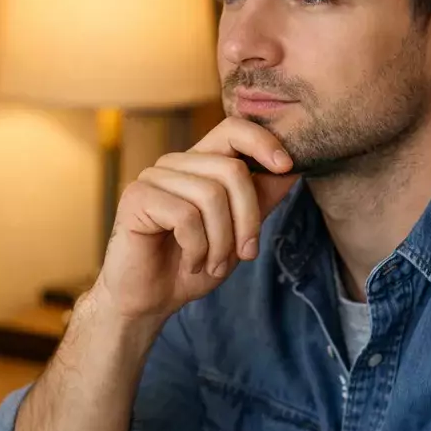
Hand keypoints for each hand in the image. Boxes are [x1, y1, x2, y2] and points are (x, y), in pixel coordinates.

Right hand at [95, 118, 296, 321]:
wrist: (149, 301)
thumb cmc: (190, 265)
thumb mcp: (237, 232)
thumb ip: (260, 199)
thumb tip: (293, 168)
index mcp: (198, 164)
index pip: (233, 129)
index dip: (263, 142)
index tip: (287, 167)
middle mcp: (174, 164)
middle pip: (231, 170)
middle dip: (248, 219)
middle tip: (246, 254)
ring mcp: (153, 178)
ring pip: (211, 195)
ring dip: (221, 242)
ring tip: (214, 265)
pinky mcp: (137, 198)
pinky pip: (185, 216)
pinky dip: (197, 248)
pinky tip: (191, 262)